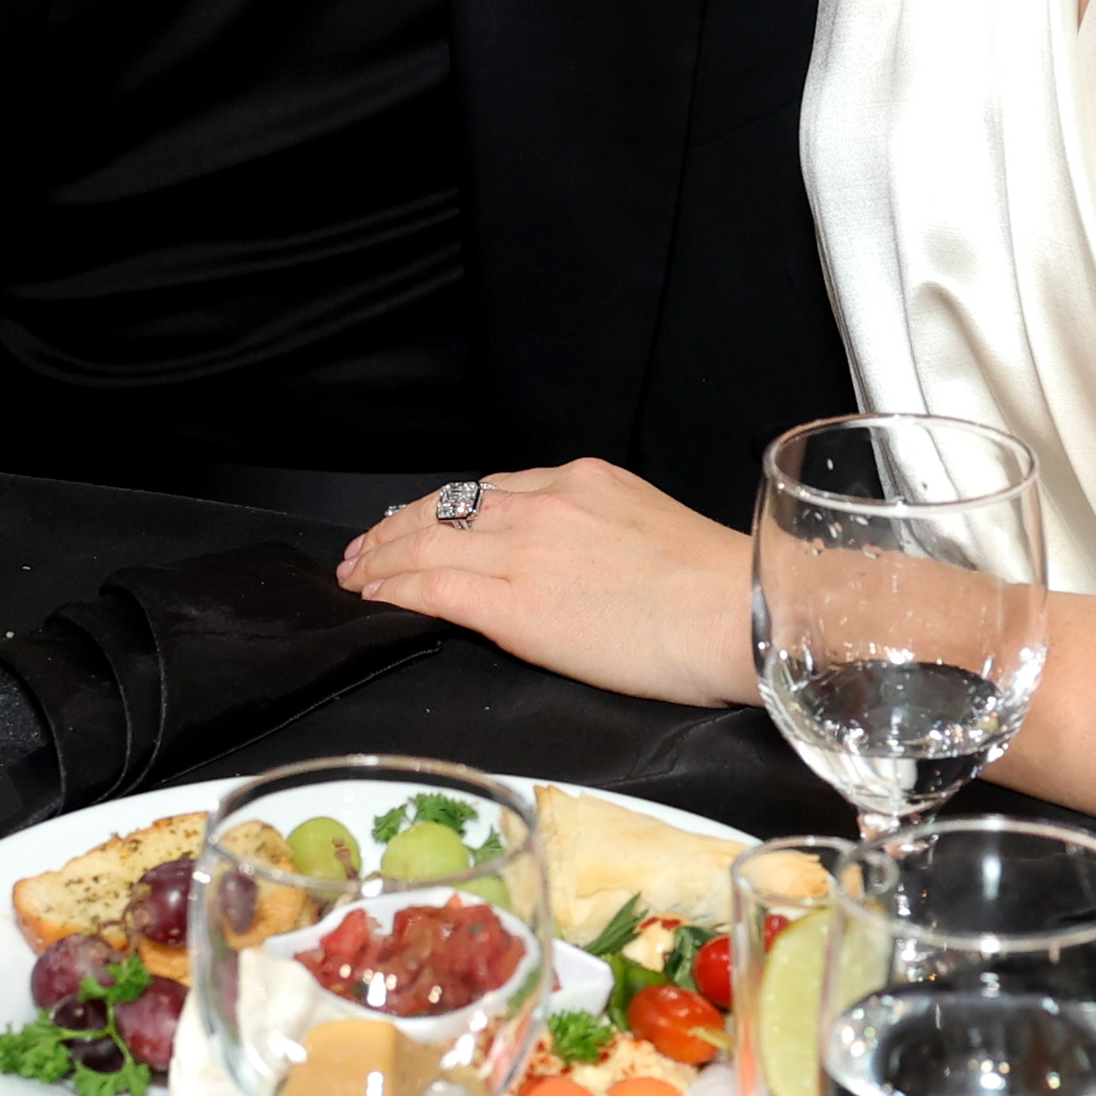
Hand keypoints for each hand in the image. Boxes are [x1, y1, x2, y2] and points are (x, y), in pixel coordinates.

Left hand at [338, 460, 755, 710]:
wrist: (738, 615)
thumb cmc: (716, 592)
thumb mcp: (647, 528)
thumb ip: (595, 532)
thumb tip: (568, 562)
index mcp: (582, 481)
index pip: (491, 489)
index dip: (444, 509)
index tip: (419, 524)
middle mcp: (547, 503)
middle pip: (448, 508)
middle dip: (397, 528)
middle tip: (365, 550)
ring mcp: (528, 549)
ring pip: (430, 541)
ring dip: (382, 559)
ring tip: (357, 576)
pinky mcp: (517, 602)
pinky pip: (435, 587)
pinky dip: (395, 588)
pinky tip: (376, 598)